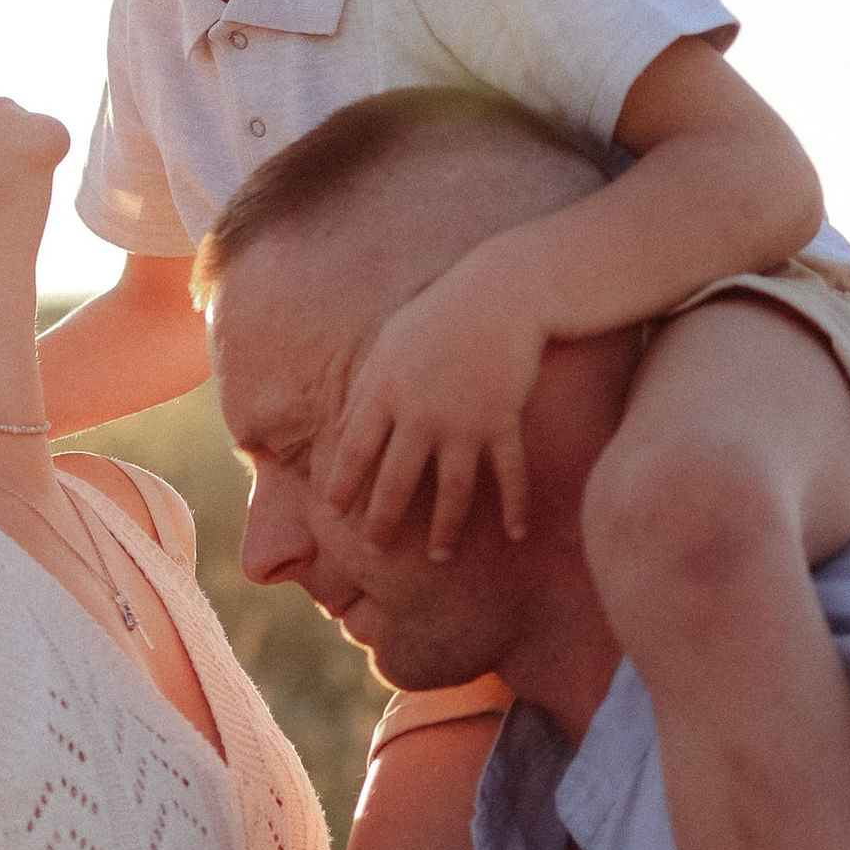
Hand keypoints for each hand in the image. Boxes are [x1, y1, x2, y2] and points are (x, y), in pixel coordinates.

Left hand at [320, 254, 548, 556]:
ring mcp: (464, 423)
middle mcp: (420, 415)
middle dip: (382, 520)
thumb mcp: (390, 341)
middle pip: (396, 480)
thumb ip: (368, 385)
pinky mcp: (503, 421)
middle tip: (373, 551)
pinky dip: (516, 505)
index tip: (332, 511)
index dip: (343, 484)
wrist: (500, 293)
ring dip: (445, 528)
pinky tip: (517, 534)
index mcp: (385, 391)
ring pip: (452, 490)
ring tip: (438, 556)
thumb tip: (345, 425)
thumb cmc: (439, 311)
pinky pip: (509, 474)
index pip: (355, 450)